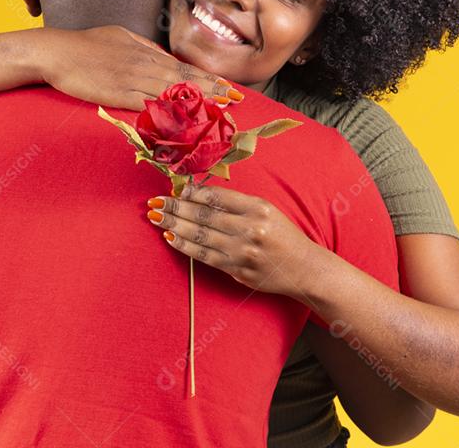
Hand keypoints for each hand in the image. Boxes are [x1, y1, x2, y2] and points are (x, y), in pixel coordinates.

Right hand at [36, 25, 243, 110]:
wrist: (56, 52)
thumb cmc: (85, 44)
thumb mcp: (120, 36)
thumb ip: (143, 46)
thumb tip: (163, 56)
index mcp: (145, 52)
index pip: (183, 67)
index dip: (208, 78)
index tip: (228, 87)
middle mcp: (144, 64)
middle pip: (185, 79)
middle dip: (213, 90)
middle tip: (236, 100)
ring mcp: (132, 79)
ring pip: (172, 92)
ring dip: (198, 102)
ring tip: (220, 110)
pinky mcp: (118, 94)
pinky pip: (148, 104)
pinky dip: (169, 111)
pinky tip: (185, 119)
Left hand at [145, 183, 321, 297]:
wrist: (304, 268)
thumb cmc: (282, 235)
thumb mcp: (266, 210)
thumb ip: (236, 204)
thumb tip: (197, 195)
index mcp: (258, 208)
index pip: (217, 196)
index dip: (192, 192)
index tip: (176, 189)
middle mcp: (250, 228)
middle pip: (204, 215)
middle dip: (175, 206)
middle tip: (154, 201)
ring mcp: (243, 251)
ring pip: (199, 235)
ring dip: (173, 224)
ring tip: (155, 216)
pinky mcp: (237, 270)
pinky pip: (203, 256)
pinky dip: (184, 245)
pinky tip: (170, 236)